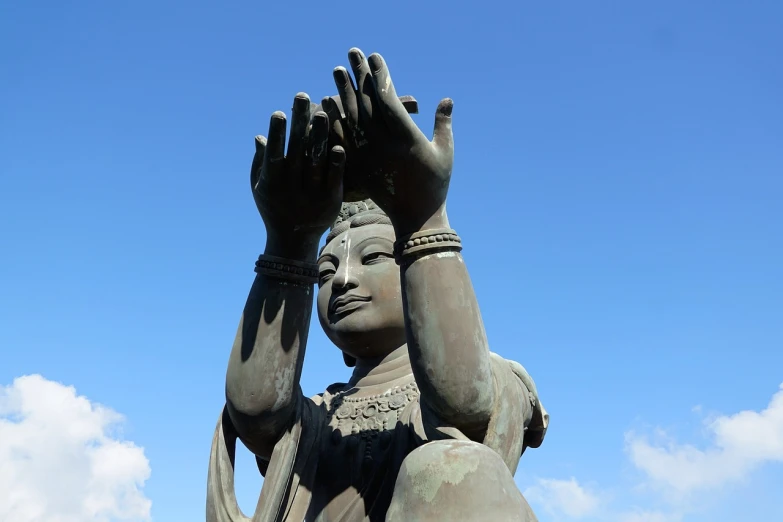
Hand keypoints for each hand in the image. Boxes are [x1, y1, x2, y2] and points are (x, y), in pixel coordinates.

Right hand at [251, 93, 345, 260]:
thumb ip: (261, 162)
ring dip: (320, 136)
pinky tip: (338, 144)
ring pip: (316, 161)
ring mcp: (311, 195)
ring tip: (324, 112)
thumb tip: (261, 135)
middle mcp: (290, 188)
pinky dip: (336, 162)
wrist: (293, 241)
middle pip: (296, 150)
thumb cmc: (273, 209)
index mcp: (271, 183)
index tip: (279, 112)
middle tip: (303, 97)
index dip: (276, 134)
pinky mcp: (330, 201)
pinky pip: (334, 178)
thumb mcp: (260, 188)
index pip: (274, 154)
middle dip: (299, 123)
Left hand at [328, 48, 453, 235]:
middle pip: (366, 102)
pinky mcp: (359, 167)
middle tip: (350, 54)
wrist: (417, 217)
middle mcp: (385, 144)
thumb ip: (443, 124)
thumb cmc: (436, 185)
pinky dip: (333, 120)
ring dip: (343, 92)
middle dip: (358, 75)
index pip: (387, 97)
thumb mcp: (445, 152)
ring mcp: (369, 156)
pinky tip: (326, 105)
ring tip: (336, 72)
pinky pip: (341, 139)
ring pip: (350, 118)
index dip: (379, 75)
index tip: (373, 57)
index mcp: (407, 137)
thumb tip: (447, 100)